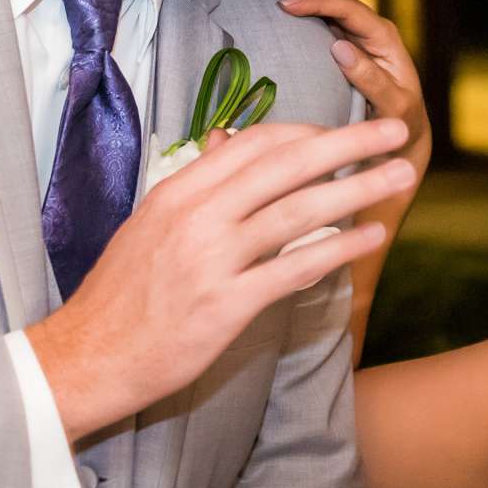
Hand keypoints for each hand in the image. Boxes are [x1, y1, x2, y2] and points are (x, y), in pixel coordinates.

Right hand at [28, 121, 415, 438]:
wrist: (87, 357)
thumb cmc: (122, 295)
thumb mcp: (150, 224)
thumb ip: (196, 185)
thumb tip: (230, 142)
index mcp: (178, 191)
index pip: (254, 144)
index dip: (306, 132)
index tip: (340, 132)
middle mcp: (196, 216)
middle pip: (285, 165)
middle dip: (348, 144)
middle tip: (394, 130)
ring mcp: (211, 260)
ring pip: (298, 211)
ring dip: (357, 189)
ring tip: (400, 177)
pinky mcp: (225, 306)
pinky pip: (293, 269)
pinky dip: (337, 249)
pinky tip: (370, 238)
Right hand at [257, 0, 431, 193]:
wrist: (402, 130)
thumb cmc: (400, 121)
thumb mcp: (393, 106)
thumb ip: (371, 79)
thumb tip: (339, 47)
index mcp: (382, 35)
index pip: (347, 7)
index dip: (316, 3)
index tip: (285, 5)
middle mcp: (367, 24)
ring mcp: (351, 27)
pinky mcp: (337, 35)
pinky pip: (314, 7)